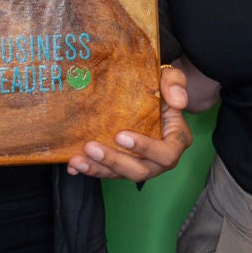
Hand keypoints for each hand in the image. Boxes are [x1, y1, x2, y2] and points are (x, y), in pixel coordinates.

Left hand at [68, 64, 191, 182]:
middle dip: (114, 161)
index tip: (120, 135)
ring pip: (120, 175)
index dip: (145, 148)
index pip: (166, 153)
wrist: (147, 92)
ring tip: (77, 160)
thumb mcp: (170, 77)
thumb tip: (178, 101)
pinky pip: (108, 172)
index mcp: (176, 141)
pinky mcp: (123, 165)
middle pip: (140, 170)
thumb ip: (175, 84)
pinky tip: (73, 166)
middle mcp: (159, 159)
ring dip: (98, 168)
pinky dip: (91, 170)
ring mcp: (141, 164)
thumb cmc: (160, 86)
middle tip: (90, 147)